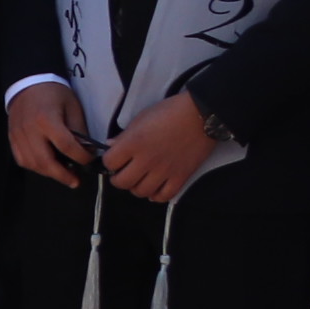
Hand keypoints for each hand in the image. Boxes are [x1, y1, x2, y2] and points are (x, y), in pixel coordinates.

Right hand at [5, 79, 95, 187]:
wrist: (29, 82)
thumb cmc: (54, 93)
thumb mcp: (73, 107)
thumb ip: (79, 130)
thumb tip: (86, 151)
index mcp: (47, 120)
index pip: (66, 146)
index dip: (81, 157)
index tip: (90, 160)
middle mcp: (30, 130)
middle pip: (45, 161)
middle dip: (62, 175)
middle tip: (75, 182)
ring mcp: (18, 136)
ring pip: (31, 163)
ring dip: (48, 173)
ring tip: (62, 174)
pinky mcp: (12, 138)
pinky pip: (22, 159)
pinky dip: (34, 166)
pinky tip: (45, 166)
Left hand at [101, 89, 220, 203]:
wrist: (201, 115)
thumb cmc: (169, 112)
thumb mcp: (141, 118)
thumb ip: (124, 135)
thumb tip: (110, 146)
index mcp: (133, 143)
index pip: (109, 163)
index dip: (109, 161)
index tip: (113, 159)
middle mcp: (146, 160)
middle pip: (122, 182)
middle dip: (118, 179)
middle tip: (122, 173)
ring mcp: (164, 171)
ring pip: (141, 192)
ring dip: (136, 187)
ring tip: (139, 179)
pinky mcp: (181, 177)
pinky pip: (164, 196)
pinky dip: (156, 195)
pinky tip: (154, 188)